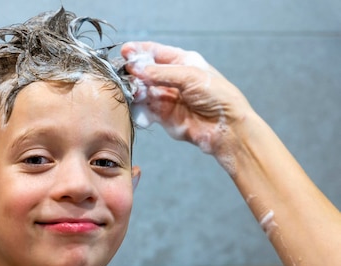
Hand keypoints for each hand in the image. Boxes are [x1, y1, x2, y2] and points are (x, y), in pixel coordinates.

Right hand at [121, 41, 253, 163]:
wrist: (225, 128)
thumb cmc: (217, 97)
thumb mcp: (189, 76)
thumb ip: (160, 72)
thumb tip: (135, 68)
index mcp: (182, 62)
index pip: (155, 52)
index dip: (139, 51)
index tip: (125, 51)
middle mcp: (172, 78)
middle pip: (144, 72)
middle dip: (133, 73)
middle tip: (125, 75)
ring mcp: (166, 97)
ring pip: (141, 90)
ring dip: (134, 91)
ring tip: (133, 93)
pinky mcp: (162, 115)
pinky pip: (144, 110)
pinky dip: (138, 108)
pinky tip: (138, 107)